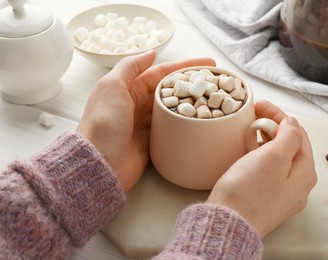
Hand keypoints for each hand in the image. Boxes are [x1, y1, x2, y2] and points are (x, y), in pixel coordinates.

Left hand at [77, 50, 215, 190]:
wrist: (99, 163)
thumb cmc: (103, 122)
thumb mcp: (111, 87)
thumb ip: (130, 67)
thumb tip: (150, 52)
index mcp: (129, 89)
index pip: (161, 73)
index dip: (184, 67)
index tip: (208, 64)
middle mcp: (139, 105)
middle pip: (170, 90)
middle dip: (191, 85)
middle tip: (216, 82)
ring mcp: (147, 124)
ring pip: (174, 109)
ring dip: (191, 104)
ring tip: (214, 100)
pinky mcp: (154, 142)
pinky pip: (173, 129)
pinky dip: (185, 124)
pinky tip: (200, 121)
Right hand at [207, 100, 316, 236]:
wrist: (228, 224)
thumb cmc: (248, 192)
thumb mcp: (273, 157)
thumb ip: (289, 136)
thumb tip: (292, 124)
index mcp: (305, 172)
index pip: (297, 133)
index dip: (279, 115)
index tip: (260, 105)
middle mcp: (299, 185)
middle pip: (290, 146)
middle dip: (273, 126)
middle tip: (253, 115)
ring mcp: (284, 194)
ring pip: (280, 158)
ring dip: (267, 141)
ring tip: (249, 133)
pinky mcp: (268, 199)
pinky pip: (270, 171)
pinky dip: (262, 156)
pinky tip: (250, 153)